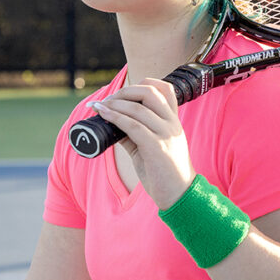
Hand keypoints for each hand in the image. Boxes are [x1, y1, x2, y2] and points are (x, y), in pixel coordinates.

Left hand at [90, 78, 194, 208]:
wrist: (179, 195)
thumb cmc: (164, 173)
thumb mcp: (150, 148)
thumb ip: (134, 135)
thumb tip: (112, 124)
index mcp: (173, 121)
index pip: (164, 88)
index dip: (143, 83)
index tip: (123, 92)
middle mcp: (172, 124)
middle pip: (149, 91)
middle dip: (124, 91)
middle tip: (108, 100)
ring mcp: (166, 134)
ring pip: (137, 108)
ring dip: (114, 104)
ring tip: (99, 107)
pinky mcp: (156, 147)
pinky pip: (132, 126)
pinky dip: (115, 117)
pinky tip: (103, 115)